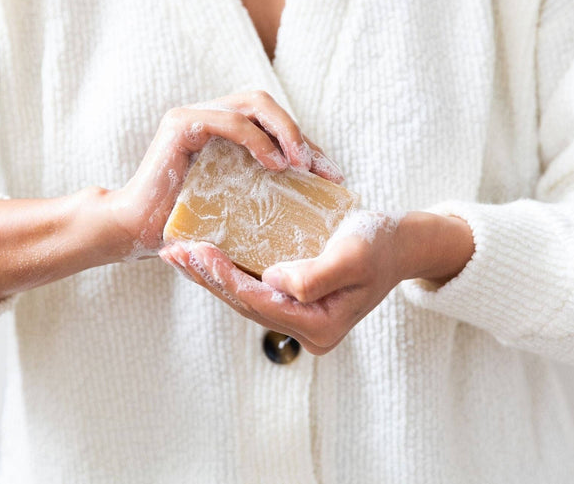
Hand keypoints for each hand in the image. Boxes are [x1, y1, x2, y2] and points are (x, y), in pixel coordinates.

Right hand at [102, 90, 343, 260]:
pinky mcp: (182, 124)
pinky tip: (276, 165)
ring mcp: (195, 117)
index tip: (332, 177)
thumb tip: (316, 204)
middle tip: (321, 170)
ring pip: (254, 103)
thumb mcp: (236, 208)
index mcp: (223, 133)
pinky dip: (259, 139)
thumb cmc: (184, 227)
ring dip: (286, 131)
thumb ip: (264, 194)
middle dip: (299, 133)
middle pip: (266, 105)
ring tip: (302, 165)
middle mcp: (210, 117)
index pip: (273, 125)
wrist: (134, 233)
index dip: (306, 145)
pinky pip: (232, 121)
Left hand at [158, 211, 473, 354]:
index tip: (196, 252)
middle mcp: (307, 329)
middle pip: (246, 303)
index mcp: (320, 327)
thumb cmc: (380, 244)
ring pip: (245, 296)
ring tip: (178, 253)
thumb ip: (316, 276)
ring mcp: (300, 316)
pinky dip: (228, 270)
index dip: (225, 279)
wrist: (401, 243)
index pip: (261, 303)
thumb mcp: (354, 256)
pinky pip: (254, 287)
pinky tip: (205, 255)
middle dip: (207, 278)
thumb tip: (274, 282)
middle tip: (172, 251)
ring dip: (210, 275)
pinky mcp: (294, 300)